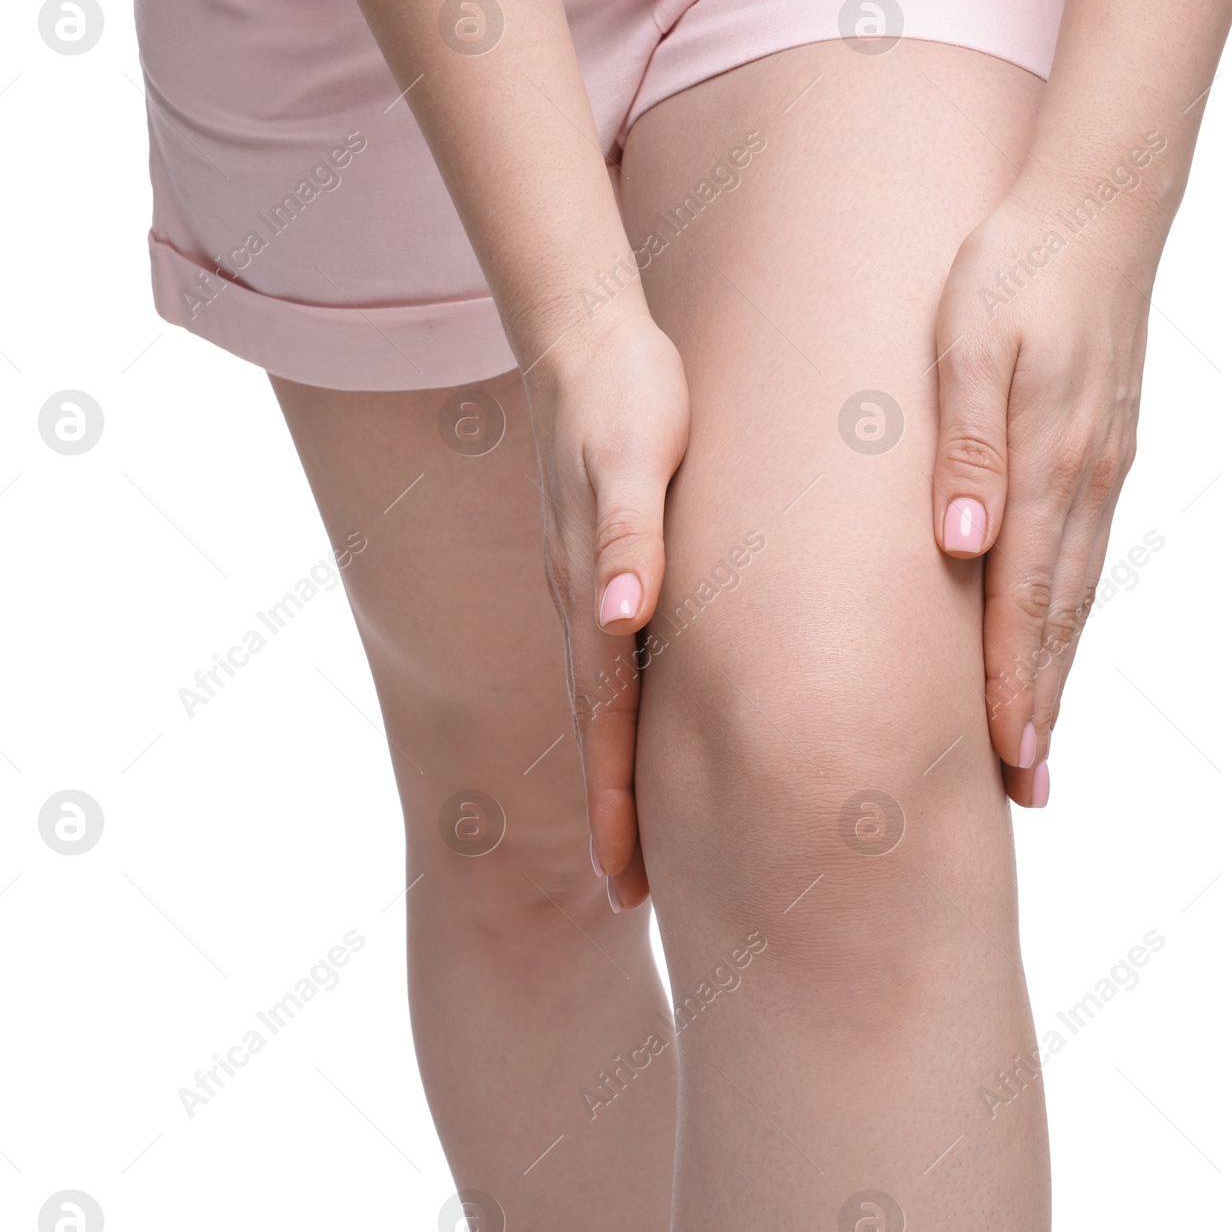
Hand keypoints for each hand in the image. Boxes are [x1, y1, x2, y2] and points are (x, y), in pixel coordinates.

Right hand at [527, 307, 689, 908]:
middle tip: (631, 897)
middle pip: (604, 732)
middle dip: (615, 816)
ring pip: (609, 703)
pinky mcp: (610, 562)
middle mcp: (589, 604)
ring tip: (639, 838)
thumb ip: (627, 539)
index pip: (607, 725)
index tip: (624, 885)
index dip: (615, 807)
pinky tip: (646, 728)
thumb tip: (621, 620)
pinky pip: (621, 659)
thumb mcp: (632, 459)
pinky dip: (629, 715)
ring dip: (619, 774)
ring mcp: (594, 586)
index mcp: (596, 594)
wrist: (585, 334)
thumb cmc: (625, 394)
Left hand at [931, 176, 1161, 807]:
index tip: (1003, 757)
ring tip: (1038, 745)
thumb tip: (962, 546)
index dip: (1013, 684)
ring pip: (1078, 595)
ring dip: (1057, 672)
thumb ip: (966, 447)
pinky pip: (1086, 557)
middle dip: (1040, 705)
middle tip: (1026, 789)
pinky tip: (1055, 642)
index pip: (1024, 601)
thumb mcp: (966, 344)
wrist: (1093, 209)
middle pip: (1059, 618)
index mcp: (1045, 464)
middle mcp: (1083, 482)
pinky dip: (1070, 617)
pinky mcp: (1103, 453)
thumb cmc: (1011, 268)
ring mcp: (1101, 470)